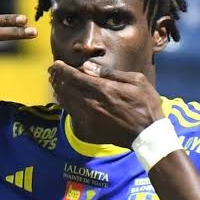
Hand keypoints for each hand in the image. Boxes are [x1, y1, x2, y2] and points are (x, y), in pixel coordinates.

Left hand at [48, 60, 163, 147]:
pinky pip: (70, 114)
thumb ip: (110, 73)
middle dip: (57, 78)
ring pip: (66, 101)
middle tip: (52, 71)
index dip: (62, 69)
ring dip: (58, 90)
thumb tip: (88, 67)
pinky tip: (63, 99)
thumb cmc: (145, 105)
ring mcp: (89, 117)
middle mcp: (92, 103)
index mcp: (103, 89)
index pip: (75, 77)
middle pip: (66, 88)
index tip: (56, 64)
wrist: (147, 135)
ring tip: (55, 82)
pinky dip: (64, 104)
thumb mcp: (136, 81)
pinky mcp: (88, 129)